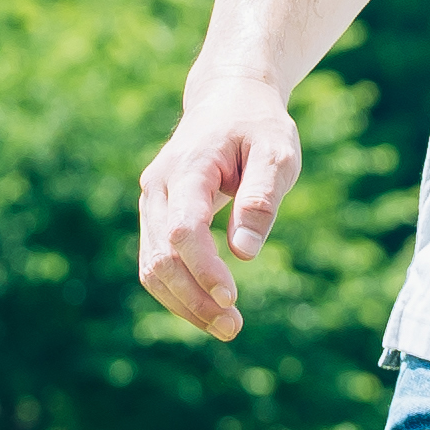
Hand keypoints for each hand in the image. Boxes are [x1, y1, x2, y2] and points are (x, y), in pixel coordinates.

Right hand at [135, 76, 303, 340]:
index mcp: (188, 168)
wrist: (227, 101)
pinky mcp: (157, 218)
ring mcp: (152, 204)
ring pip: (152, 266)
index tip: (233, 296)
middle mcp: (158, 188)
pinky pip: (157, 263)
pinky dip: (178, 292)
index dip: (203, 267)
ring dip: (184, 304)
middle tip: (234, 327)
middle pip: (161, 256)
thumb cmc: (258, 126)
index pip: (184, 229)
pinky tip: (210, 311)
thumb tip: (244, 251)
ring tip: (227, 328)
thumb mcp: (277, 152)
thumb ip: (261, 198)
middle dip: (194, 298)